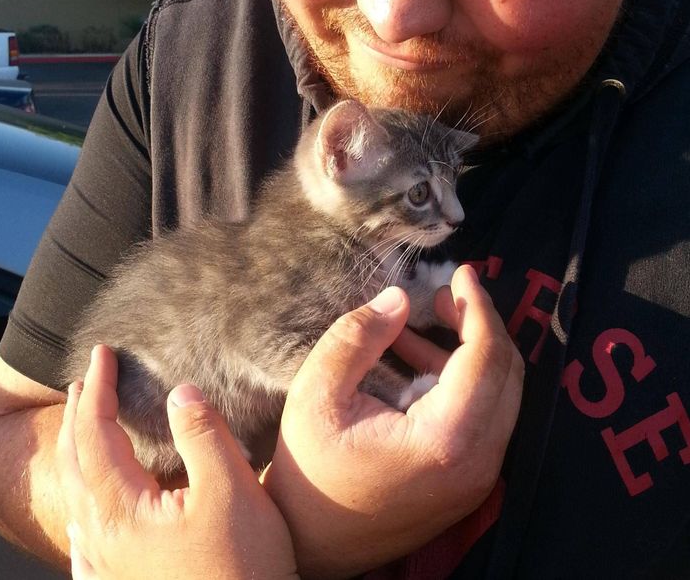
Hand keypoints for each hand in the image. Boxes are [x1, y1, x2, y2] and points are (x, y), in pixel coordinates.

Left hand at [57, 345, 297, 579]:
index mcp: (123, 509)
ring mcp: (111, 565)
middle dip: (77, 415)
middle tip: (84, 379)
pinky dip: (80, 507)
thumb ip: (203, 435)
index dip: (98, 388)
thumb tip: (179, 391)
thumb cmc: (244, 568)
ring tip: (81, 427)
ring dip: (75, 453)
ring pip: (76, 498)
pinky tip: (81, 518)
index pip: (95, 433)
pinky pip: (85, 537)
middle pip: (74, 463)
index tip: (102, 354)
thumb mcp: (233, 490)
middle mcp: (105, 538)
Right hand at [262, 265, 523, 578]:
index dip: (477, 306)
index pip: (486, 357)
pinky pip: (486, 416)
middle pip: (505, 372)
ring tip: (427, 318)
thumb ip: (358, 337)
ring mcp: (478, 477)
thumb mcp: (317, 393)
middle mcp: (477, 462)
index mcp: (445, 439)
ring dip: (472, 349)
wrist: (312, 542)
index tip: (464, 271)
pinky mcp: (469, 482)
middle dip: (479, 322)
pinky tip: (421, 360)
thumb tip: (398, 298)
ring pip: (501, 393)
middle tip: (444, 293)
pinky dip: (464, 380)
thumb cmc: (309, 471)